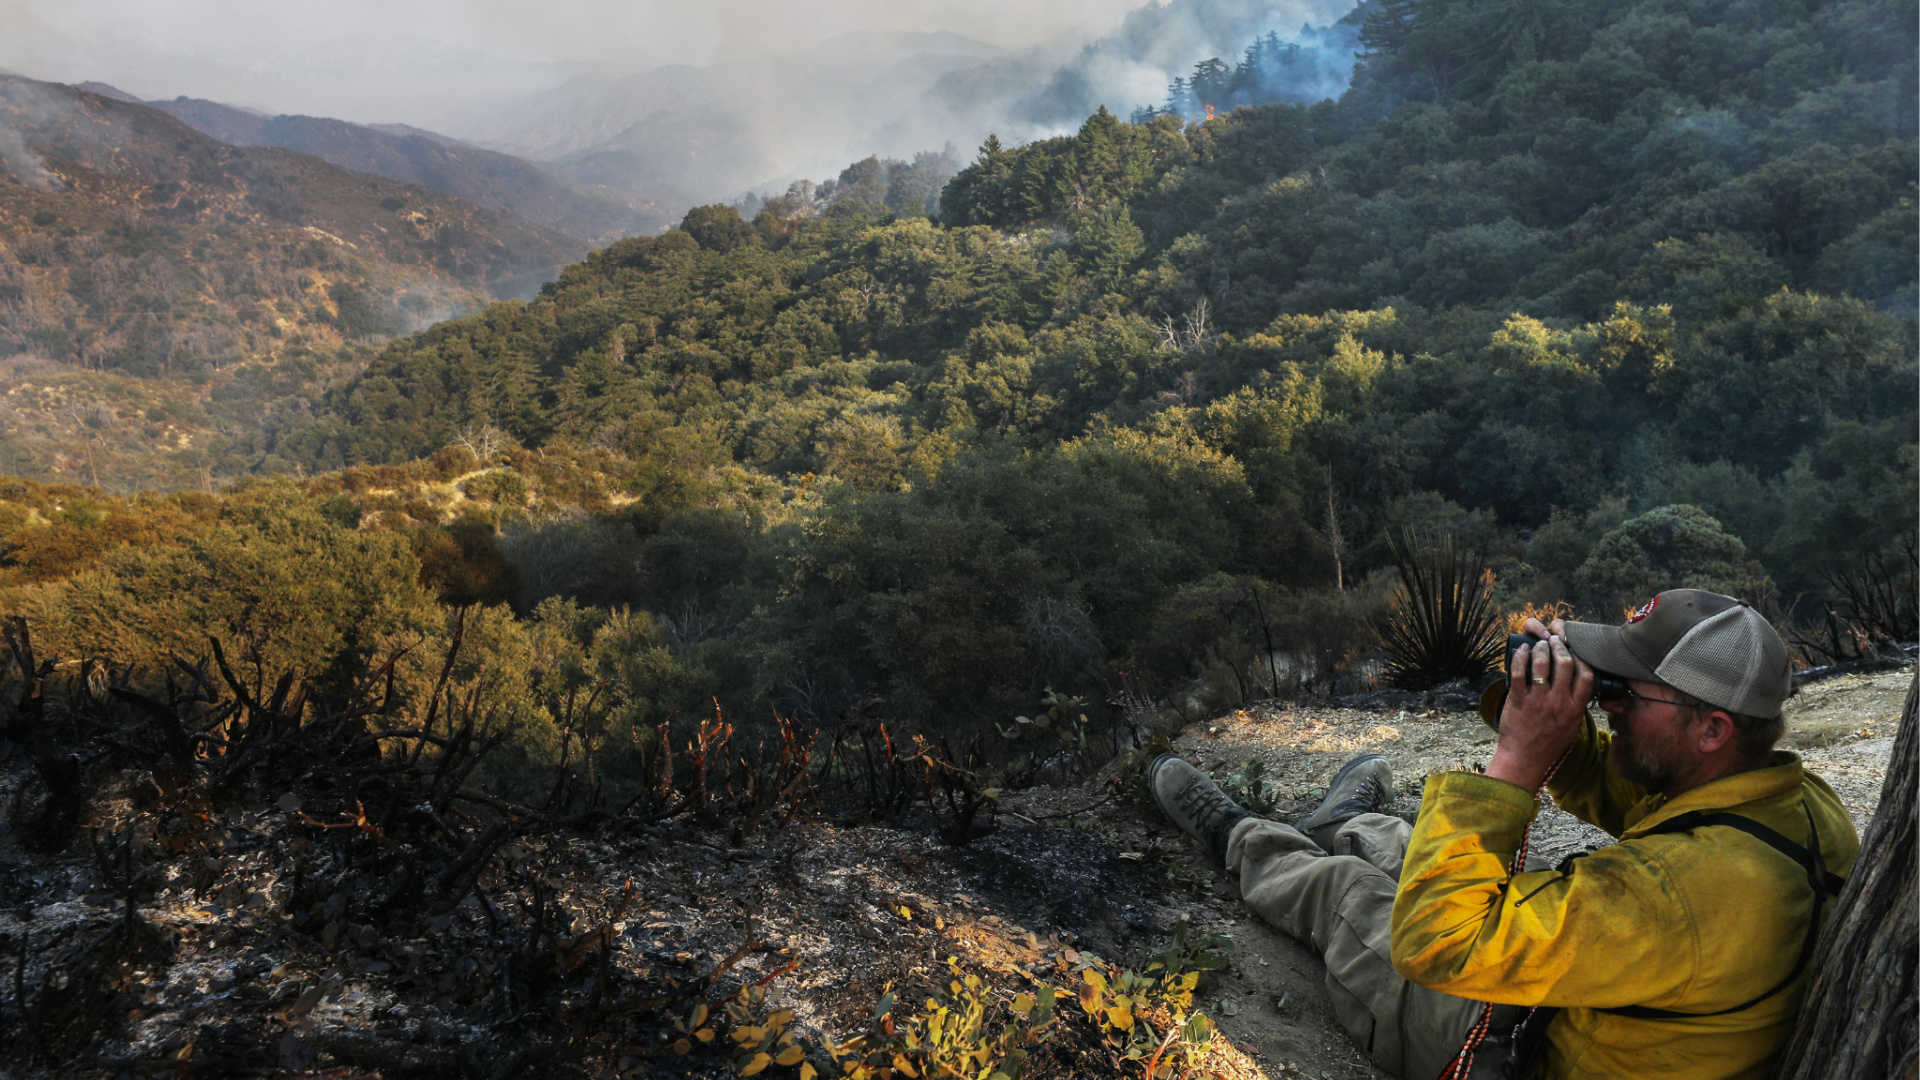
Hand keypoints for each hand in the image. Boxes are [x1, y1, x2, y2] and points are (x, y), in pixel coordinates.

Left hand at [1487, 616, 1591, 791]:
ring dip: (1541, 649)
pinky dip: (1520, 657)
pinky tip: (1521, 650)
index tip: (1575, 651)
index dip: (1581, 658)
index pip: (1586, 675)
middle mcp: (1558, 702)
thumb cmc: (1548, 744)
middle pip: (1565, 664)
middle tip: (1555, 641)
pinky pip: (1519, 673)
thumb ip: (1577, 707)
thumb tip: (1581, 688)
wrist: (1525, 759)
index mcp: (1574, 708)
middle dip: (1561, 647)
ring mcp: (1538, 701)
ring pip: (1543, 664)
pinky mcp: (1518, 700)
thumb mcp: (1571, 727)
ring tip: (1539, 644)